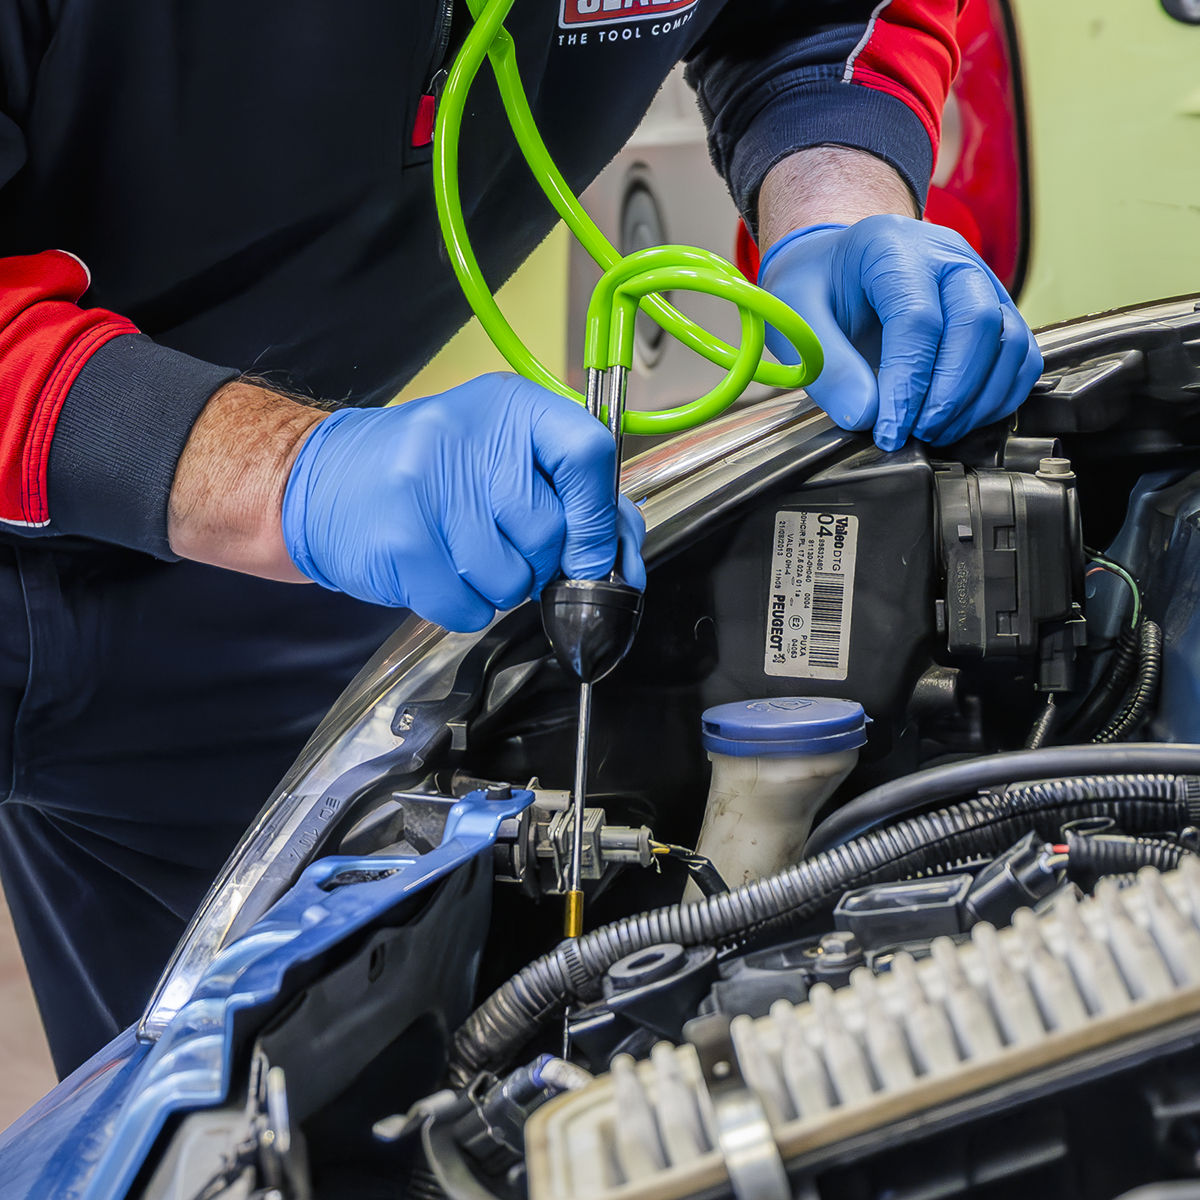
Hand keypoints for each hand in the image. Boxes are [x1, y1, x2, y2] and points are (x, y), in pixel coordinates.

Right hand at [280, 373, 646, 631]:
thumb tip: (624, 558)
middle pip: (550, 530)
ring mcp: (428, 486)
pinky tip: (439, 573)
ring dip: (499, 587)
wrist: (321, 480)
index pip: (588, 453)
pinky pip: (468, 608)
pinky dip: (463, 607)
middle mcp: (468, 437)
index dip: (598, 515)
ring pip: (512, 579)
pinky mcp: (400, 542)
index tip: (592, 548)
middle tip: (505, 544)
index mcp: (510, 408)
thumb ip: (574, 498)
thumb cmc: (429, 472)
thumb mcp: (503, 457)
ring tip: (465, 553)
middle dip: (539, 559)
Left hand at [758, 215, 1042, 451]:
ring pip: (1009, 339)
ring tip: (936, 432)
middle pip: (976, 322)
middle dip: (950, 392)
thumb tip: (865, 416)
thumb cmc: (817, 288)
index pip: (918, 318)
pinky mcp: (996, 310)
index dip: (908, 383)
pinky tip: (962, 420)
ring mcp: (979, 280)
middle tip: (918, 433)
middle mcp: (947, 256)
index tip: (891, 430)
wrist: (836, 268)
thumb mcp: (796, 318)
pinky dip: (1000, 395)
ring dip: (979, 399)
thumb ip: (829, 366)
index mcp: (892, 247)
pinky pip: (1020, 354)